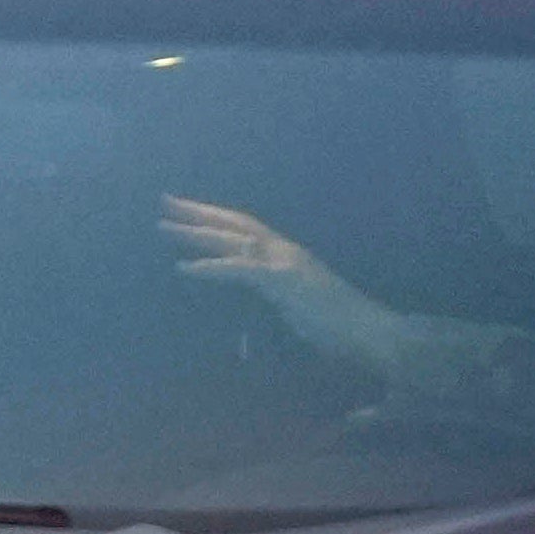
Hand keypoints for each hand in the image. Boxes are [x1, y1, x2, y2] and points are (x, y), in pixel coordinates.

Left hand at [166, 194, 400, 372]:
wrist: (371, 333)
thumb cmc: (338, 326)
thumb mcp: (297, 304)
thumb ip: (276, 295)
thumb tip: (261, 302)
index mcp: (286, 254)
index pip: (247, 227)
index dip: (217, 216)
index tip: (186, 209)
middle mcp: (285, 250)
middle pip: (236, 223)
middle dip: (199, 211)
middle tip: (165, 200)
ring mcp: (285, 263)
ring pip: (233, 239)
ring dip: (196, 232)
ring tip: (163, 226)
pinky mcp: (284, 281)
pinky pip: (240, 269)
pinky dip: (210, 267)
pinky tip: (184, 268)